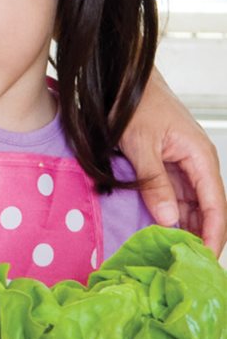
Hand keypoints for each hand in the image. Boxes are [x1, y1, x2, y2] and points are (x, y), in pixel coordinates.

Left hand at [121, 71, 225, 252]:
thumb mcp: (140, 144)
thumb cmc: (134, 102)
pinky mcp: (168, 162)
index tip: (205, 258)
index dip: (212, 234)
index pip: (216, 205)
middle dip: (198, 234)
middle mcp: (197, 162)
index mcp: (200, 156)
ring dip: (183, 224)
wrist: (122, 76)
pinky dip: (169, 209)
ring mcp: (183, 163)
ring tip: (172, 251)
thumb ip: (154, 182)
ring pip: (190, 203)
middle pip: (206, 208)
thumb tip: (168, 219)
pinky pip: (174, 192)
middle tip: (185, 263)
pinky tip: (161, 227)